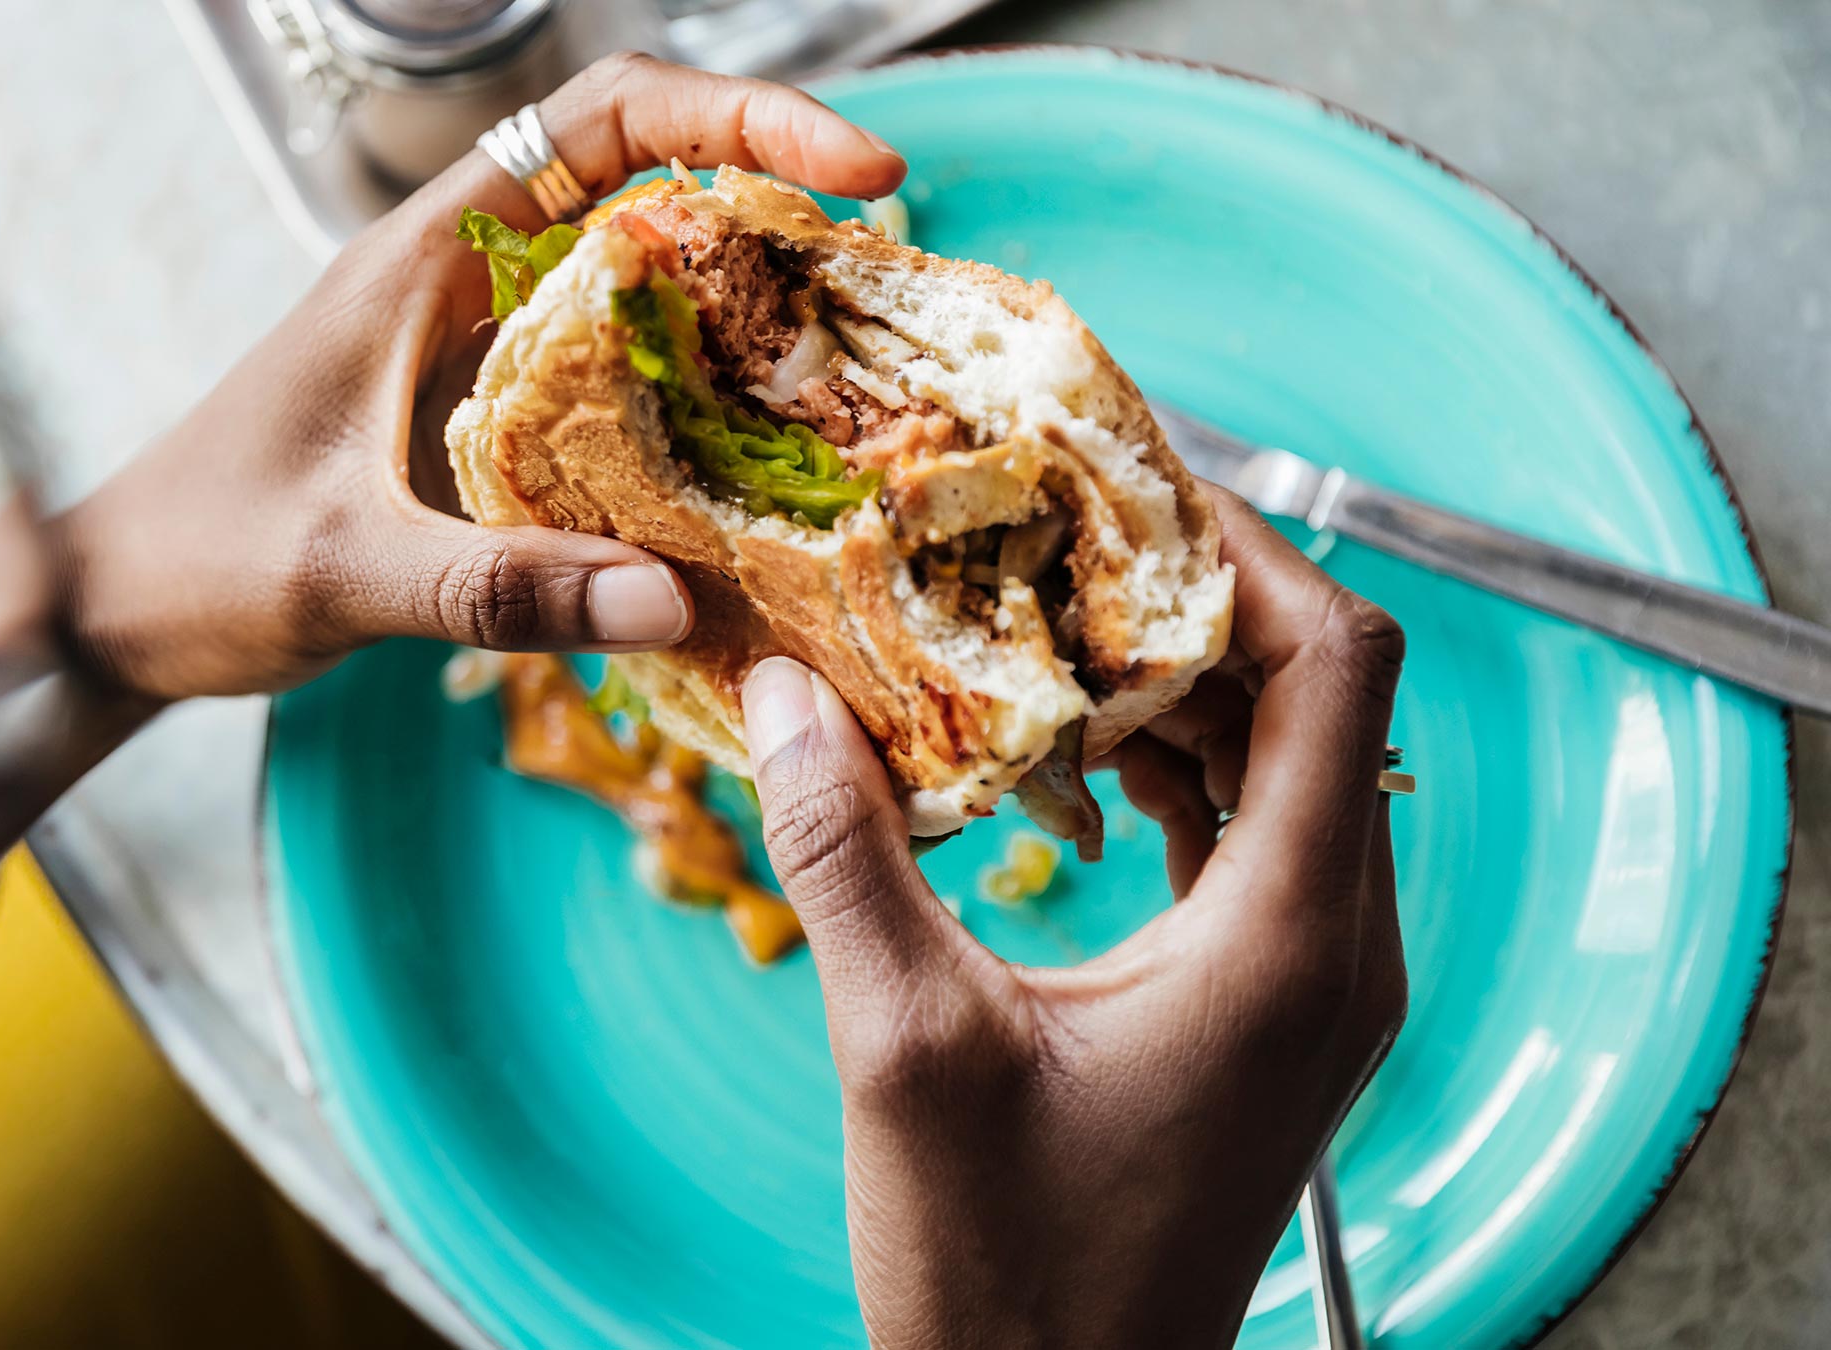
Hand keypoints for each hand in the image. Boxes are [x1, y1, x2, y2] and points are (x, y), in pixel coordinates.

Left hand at [0, 55, 906, 849]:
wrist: (109, 610)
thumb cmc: (195, 560)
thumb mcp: (339, 569)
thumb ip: (494, 589)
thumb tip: (671, 602)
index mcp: (422, 257)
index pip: (603, 119)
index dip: (739, 116)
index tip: (854, 172)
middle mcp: (463, 282)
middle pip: (648, 184)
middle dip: (774, 208)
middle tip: (884, 284)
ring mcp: (480, 350)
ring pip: (644, 285)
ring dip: (746, 311)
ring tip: (854, 374)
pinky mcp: (487, 422)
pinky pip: (619, 383)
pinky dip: (697, 405)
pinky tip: (757, 474)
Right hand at [740, 487, 1406, 1348]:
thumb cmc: (1009, 1276)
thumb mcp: (905, 1050)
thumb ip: (844, 854)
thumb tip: (784, 692)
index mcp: (1286, 940)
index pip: (1333, 668)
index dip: (1244, 546)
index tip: (1128, 476)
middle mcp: (1334, 949)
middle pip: (1314, 697)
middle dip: (1188, 594)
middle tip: (1055, 527)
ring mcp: (1309, 985)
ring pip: (1282, 763)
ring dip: (1173, 681)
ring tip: (1042, 620)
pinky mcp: (1264, 1013)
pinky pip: (1250, 838)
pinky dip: (1170, 768)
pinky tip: (1062, 756)